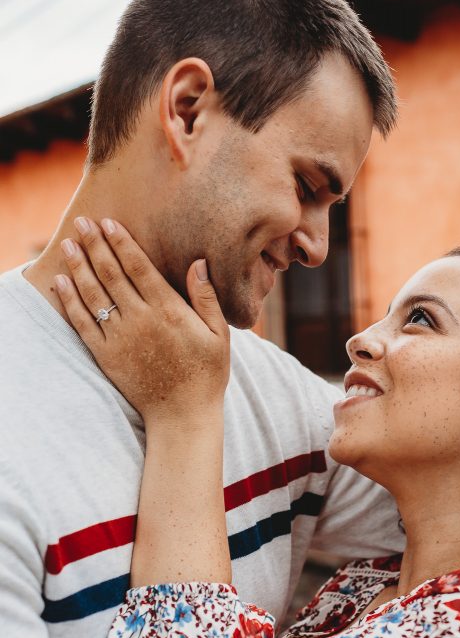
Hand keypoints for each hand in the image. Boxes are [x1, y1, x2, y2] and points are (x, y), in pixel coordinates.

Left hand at [55, 218, 229, 422]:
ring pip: (94, 294)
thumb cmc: (206, 374)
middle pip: (111, 274)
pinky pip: (83, 323)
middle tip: (82, 223)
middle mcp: (141, 320)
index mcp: (169, 310)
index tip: (108, 223)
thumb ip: (206, 297)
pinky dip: (70, 301)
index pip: (138, 268)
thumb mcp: (219, 334)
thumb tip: (197, 263)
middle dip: (95, 245)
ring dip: (78, 267)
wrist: (182, 415)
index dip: (121, 243)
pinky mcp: (107, 355)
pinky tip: (62, 282)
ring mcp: (120, 338)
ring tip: (68, 245)